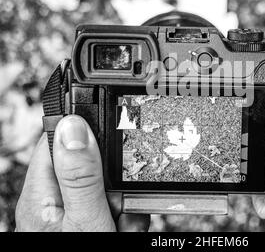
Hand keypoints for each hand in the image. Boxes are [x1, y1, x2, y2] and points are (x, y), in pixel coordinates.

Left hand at [15, 115, 149, 231]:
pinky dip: (128, 219)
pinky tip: (123, 231)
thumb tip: (73, 125)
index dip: (86, 134)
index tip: (109, 144)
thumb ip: (80, 175)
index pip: (60, 141)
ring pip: (113, 189)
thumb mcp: (83, 221)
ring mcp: (79, 213)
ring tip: (120, 226)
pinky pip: (119, 209)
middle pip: (95, 166)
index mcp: (44, 192)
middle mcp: (59, 200)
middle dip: (115, 183)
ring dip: (125, 206)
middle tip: (115, 204)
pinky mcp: (96, 222)